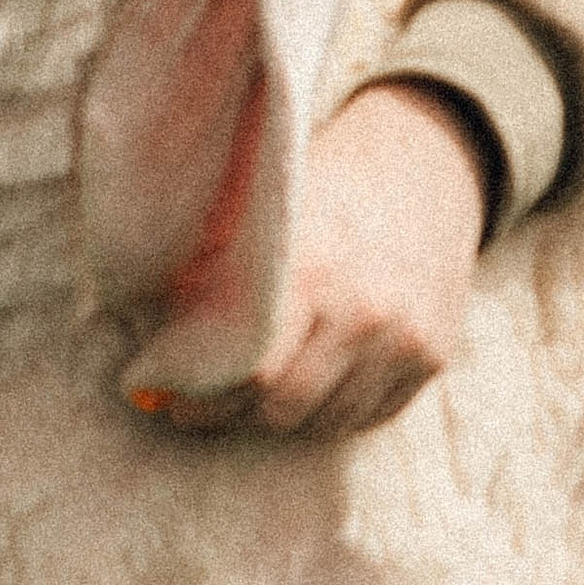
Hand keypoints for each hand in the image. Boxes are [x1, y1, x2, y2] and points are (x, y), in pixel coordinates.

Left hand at [140, 78, 484, 441]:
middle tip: (197, 408)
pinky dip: (330, 414)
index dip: (202, 397)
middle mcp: (365, 311)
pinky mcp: (433, 356)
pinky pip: (369, 416)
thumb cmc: (321, 184)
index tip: (166, 397)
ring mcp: (406, 339)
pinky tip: (300, 393)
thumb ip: (210, 277)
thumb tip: (150, 350)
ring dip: (280, 419)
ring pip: (327, 422)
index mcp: (313, 269)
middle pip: (284, 408)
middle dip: (232, 414)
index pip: (252, 373)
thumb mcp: (262, 214)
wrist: (423, 162)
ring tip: (245, 400)